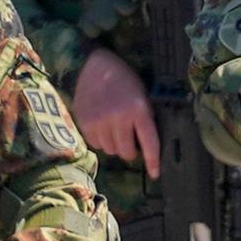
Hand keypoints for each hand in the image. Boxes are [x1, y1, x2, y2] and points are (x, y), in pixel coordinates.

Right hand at [73, 47, 158, 177]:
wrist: (93, 66)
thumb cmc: (123, 80)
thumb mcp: (141, 95)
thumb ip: (144, 118)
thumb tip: (146, 146)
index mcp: (138, 110)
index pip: (149, 143)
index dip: (153, 161)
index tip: (155, 174)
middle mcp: (119, 118)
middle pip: (127, 153)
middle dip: (130, 150)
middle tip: (129, 138)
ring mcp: (100, 122)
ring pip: (111, 150)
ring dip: (115, 144)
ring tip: (114, 127)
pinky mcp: (85, 124)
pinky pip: (96, 144)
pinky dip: (101, 140)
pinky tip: (102, 125)